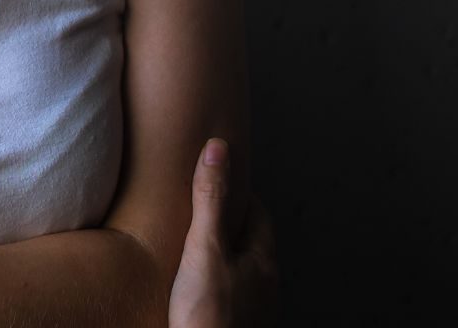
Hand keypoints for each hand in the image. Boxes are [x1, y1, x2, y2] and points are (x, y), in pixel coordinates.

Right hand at [169, 138, 278, 327]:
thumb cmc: (208, 313)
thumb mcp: (204, 247)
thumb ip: (210, 198)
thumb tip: (217, 147)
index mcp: (263, 262)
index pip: (257, 214)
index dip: (238, 193)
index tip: (219, 178)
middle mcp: (264, 286)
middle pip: (250, 242)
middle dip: (230, 223)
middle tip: (204, 206)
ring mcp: (251, 309)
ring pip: (240, 270)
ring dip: (222, 254)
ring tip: (195, 242)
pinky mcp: (232, 325)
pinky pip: (228, 293)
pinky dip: (214, 279)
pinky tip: (194, 283)